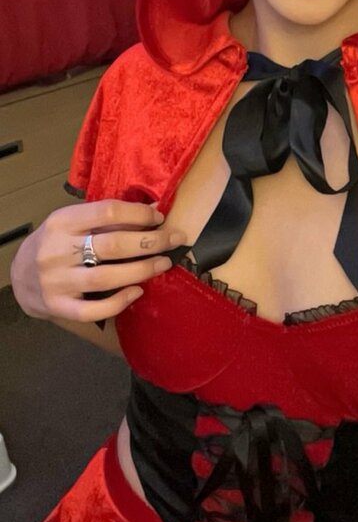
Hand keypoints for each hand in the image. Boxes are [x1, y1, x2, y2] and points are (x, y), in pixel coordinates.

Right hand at [10, 200, 186, 323]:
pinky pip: (93, 310)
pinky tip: (137, 292)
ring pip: (106, 277)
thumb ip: (104, 218)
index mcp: (61, 221)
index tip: (159, 218)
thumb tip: (153, 210)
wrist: (20, 275)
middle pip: (113, 245)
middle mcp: (56, 250)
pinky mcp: (58, 306)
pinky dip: (119, 302)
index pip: (107, 212)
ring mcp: (56, 281)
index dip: (138, 214)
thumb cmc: (56, 243)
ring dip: (141, 270)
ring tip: (163, 263)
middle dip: (150, 242)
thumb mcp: (72, 222)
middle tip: (174, 239)